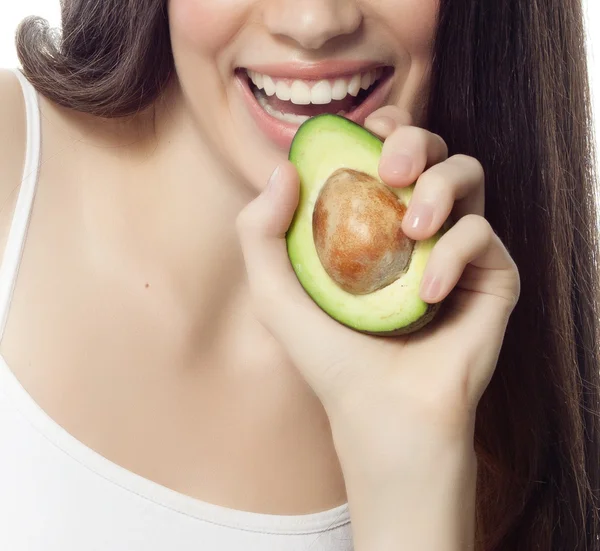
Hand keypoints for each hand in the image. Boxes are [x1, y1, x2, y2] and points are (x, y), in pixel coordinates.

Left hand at [236, 106, 519, 463]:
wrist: (381, 411)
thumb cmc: (329, 356)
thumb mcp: (275, 293)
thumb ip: (260, 231)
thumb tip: (283, 168)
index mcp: (372, 222)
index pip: (384, 152)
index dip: (382, 127)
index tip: (365, 131)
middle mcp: (415, 227)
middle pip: (431, 148)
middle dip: (414, 140)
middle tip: (390, 170)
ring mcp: (455, 248)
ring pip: (468, 174)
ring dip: (440, 187)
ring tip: (412, 230)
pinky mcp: (491, 275)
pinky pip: (482, 234)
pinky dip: (453, 256)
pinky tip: (428, 294)